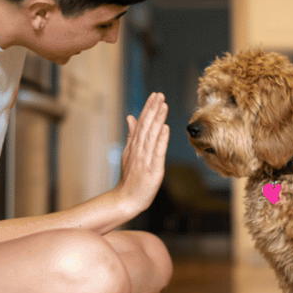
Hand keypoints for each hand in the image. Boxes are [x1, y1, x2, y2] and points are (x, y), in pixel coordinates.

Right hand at [114, 92, 169, 216]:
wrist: (126, 198)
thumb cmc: (130, 177)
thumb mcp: (129, 153)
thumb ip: (132, 134)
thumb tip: (131, 117)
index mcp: (134, 145)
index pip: (142, 123)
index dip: (148, 108)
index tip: (155, 95)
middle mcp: (139, 149)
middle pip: (146, 125)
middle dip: (153, 109)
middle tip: (159, 94)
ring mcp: (145, 158)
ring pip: (151, 135)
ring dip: (157, 119)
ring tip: (163, 105)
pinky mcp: (153, 168)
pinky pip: (157, 152)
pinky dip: (161, 139)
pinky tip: (165, 128)